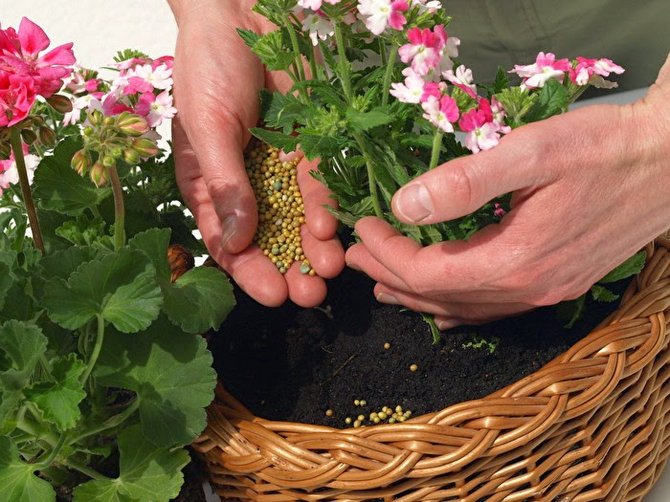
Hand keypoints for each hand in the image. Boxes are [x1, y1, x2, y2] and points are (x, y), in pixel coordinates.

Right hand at [168, 0, 343, 306]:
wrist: (242, 17)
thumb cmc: (208, 70)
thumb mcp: (208, 129)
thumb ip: (225, 184)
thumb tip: (238, 240)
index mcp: (209, 187)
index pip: (228, 242)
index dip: (250, 271)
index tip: (273, 295)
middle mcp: (246, 187)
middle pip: (269, 240)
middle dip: (290, 270)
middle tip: (310, 296)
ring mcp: (278, 171)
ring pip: (300, 222)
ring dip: (315, 250)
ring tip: (331, 272)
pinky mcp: (308, 151)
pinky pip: (320, 187)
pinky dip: (328, 209)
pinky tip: (335, 229)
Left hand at [347, 54, 669, 328]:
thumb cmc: (604, 148)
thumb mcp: (533, 152)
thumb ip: (465, 182)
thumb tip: (405, 206)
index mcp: (515, 259)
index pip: (428, 271)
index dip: (387, 253)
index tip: (364, 228)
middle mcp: (527, 287)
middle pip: (440, 295)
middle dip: (391, 275)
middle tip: (356, 257)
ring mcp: (544, 291)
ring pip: (464, 307)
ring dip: (418, 296)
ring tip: (382, 285)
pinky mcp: (556, 284)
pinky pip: (493, 310)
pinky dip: (457, 309)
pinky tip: (441, 310)